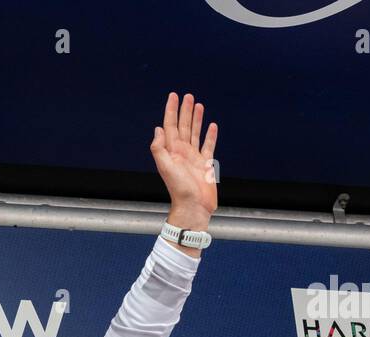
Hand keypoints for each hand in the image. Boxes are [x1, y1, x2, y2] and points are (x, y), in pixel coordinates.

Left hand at [149, 91, 218, 232]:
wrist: (193, 207)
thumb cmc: (179, 190)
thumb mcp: (165, 168)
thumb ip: (159, 149)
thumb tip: (158, 129)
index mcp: (171, 151)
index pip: (170, 126)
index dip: (171, 111)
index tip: (173, 96)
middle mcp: (182, 152)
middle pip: (183, 126)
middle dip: (184, 111)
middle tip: (187, 96)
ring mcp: (193, 157)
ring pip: (195, 133)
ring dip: (196, 119)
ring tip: (198, 105)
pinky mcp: (205, 164)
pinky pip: (208, 146)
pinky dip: (210, 135)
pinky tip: (212, 126)